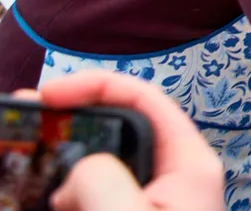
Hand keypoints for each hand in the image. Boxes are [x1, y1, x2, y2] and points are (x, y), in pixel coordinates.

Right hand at [14, 70, 223, 210]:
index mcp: (190, 164)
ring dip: (67, 155)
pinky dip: (70, 186)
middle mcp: (176, 176)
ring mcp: (154, 198)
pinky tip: (44, 190)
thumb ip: (104, 180)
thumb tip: (79, 170)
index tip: (49, 94)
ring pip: (106, 160)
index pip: (146, 99)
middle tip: (29, 118)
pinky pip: (98, 190)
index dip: (96, 85)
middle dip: (75, 117)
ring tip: (27, 152)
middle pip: (123, 125)